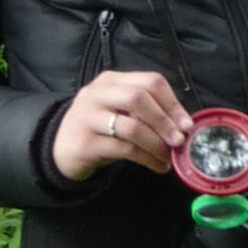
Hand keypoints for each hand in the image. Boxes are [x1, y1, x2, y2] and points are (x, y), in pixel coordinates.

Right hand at [53, 69, 191, 180]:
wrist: (61, 148)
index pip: (149, 81)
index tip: (187, 124)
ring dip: (157, 145)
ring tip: (168, 158)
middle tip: (179, 140)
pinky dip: (147, 159)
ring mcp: (87, 117)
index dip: (172, 103)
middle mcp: (97, 94)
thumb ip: (145, 111)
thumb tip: (182, 125)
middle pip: (138, 98)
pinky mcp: (85, 143)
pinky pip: (124, 149)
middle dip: (164, 121)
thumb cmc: (99, 128)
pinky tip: (157, 166)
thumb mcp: (119, 111)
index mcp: (111, 81)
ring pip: (131, 127)